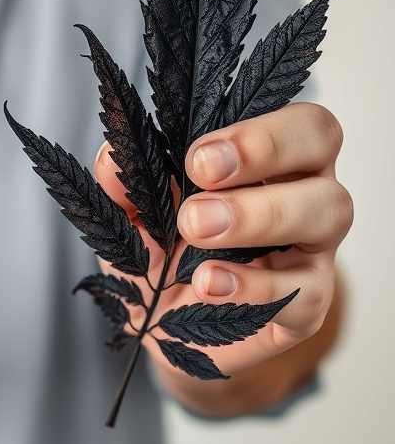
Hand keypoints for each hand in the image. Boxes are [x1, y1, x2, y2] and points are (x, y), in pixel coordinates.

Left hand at [93, 101, 350, 414]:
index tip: (194, 156)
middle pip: (321, 139)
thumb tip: (112, 155)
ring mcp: (312, 248)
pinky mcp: (307, 305)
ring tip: (197, 228)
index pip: (288, 116)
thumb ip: (121, 184)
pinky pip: (307, 291)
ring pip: (331, 209)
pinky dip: (254, 287)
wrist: (161, 327)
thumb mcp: (130, 218)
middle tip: (201, 175)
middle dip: (264, 148)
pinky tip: (209, 283)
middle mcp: (300, 188)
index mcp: (262, 156)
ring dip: (259, 213)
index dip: (254, 129)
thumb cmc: (160, 256)